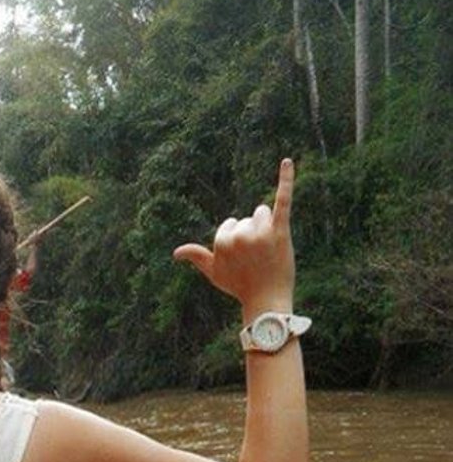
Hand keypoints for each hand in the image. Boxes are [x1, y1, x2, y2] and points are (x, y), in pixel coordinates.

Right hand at [173, 159, 294, 313]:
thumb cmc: (240, 287)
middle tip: (259, 259)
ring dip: (267, 228)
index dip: (238, 242)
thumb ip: (197, 257)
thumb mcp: (214, 273)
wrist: (267, 300)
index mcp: (222, 241)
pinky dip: (286, 179)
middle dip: (253, 235)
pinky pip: (282, 199)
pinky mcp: (281, 230)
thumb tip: (175, 253)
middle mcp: (240, 235)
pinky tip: (287, 161)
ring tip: (270, 251)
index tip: (243, 260)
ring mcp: (261, 232)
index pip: (230, 225)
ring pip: (262, 214)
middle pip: (247, 219)